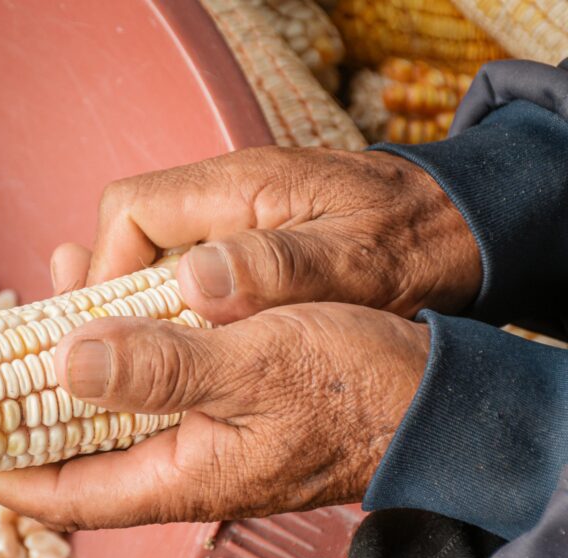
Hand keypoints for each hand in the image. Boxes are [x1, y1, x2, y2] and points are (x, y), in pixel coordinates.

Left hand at [0, 303, 428, 530]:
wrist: (433, 398)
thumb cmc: (354, 386)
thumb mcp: (254, 367)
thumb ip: (161, 371)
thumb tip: (62, 365)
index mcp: (179, 475)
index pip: (66, 493)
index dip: (2, 473)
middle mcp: (181, 466)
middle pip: (77, 449)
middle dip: (23, 405)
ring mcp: (201, 439)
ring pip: (112, 409)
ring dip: (71, 362)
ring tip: (45, 296)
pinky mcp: (222, 409)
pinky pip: (149, 386)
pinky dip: (119, 347)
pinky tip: (112, 303)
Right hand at [51, 146, 480, 323]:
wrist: (464, 225)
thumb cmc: (416, 241)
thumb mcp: (356, 263)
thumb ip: (276, 269)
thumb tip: (191, 283)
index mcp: (241, 186)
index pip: (129, 211)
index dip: (102, 270)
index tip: (106, 332)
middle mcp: (226, 194)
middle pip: (130, 234)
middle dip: (111, 294)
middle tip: (113, 357)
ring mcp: (234, 217)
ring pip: (153, 256)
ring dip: (139, 307)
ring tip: (141, 362)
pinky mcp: (247, 242)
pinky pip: (185, 270)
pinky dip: (174, 310)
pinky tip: (187, 349)